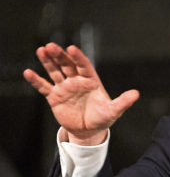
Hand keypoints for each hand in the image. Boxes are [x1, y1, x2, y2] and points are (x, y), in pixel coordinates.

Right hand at [23, 43, 138, 144]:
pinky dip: (36, 80)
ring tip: (41, 50)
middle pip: (67, 65)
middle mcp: (77, 81)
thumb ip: (123, 102)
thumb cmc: (103, 118)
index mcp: (91, 81)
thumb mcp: (114, 111)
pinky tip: (28, 73)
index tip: (72, 48)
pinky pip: (44, 87)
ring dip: (48, 62)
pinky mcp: (55, 97)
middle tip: (51, 46)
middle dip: (60, 55)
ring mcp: (65, 88)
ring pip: (55, 72)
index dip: (78, 57)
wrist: (89, 131)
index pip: (84, 66)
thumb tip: (136, 94)